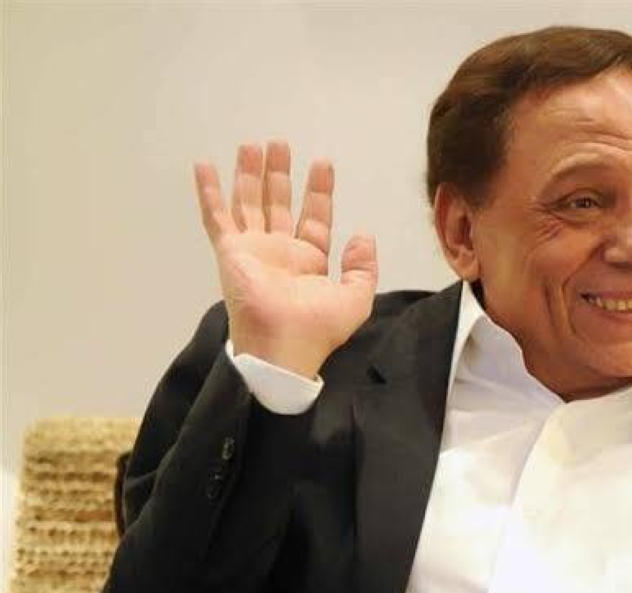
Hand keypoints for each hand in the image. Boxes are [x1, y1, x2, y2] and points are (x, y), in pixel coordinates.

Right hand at [194, 141, 377, 377]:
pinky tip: (204, 166)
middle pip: (277, 202)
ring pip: (249, 202)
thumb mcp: (355, 298)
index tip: (322, 163)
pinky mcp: (230, 251)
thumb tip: (363, 235)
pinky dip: (209, 191)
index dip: (318, 191)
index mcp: (308, 261)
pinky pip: (216, 216)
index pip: (314, 217)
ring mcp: (252, 249)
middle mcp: (279, 251)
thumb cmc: (318, 328)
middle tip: (280, 143)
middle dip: (279, 173)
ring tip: (253, 145)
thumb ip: (363, 266)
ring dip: (250, 173)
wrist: (284, 347)